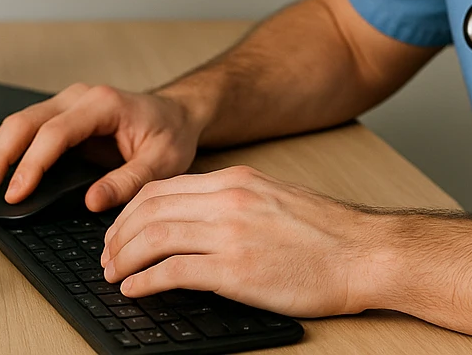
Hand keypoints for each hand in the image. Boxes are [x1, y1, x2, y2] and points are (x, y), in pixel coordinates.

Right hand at [0, 83, 199, 210]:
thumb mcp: (162, 163)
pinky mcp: (62, 117)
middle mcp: (80, 98)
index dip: (32, 164)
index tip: (16, 193)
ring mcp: (67, 104)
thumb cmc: (170, 134)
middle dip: (0, 158)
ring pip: (20, 124)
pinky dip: (9, 152)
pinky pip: (28, 130)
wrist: (177, 115)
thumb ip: (127, 182)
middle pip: (25, 122)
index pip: (56, 132)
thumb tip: (90, 201)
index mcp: (104, 104)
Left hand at [100, 165, 385, 317]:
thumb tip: (197, 222)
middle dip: (118, 235)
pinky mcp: (236, 271)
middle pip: (150, 210)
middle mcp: (229, 200)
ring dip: (124, 259)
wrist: (364, 254)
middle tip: (107, 257)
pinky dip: (145, 282)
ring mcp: (231, 234)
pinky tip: (137, 290)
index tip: (119, 232)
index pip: (163, 188)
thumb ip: (235, 204)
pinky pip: (173, 272)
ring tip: (115, 275)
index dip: (130, 211)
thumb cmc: (328, 236)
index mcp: (237, 181)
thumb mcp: (274, 201)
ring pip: (154, 237)